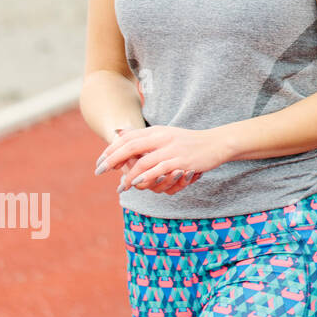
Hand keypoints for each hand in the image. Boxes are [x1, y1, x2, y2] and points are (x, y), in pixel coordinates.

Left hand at [95, 125, 232, 193]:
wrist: (217, 143)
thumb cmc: (190, 142)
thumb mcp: (166, 134)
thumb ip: (144, 135)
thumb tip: (119, 133)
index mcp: (157, 131)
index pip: (128, 138)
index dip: (111, 150)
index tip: (100, 162)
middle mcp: (162, 137)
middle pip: (130, 147)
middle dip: (112, 160)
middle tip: (100, 171)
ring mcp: (171, 149)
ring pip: (143, 162)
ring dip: (129, 175)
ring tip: (121, 185)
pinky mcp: (181, 161)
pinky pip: (159, 170)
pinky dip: (146, 177)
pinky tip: (137, 183)